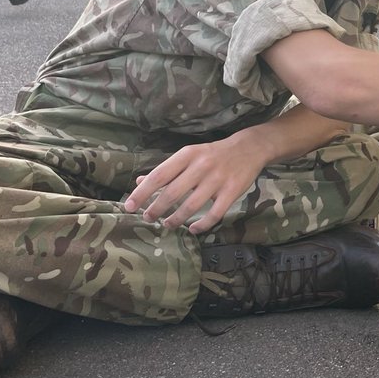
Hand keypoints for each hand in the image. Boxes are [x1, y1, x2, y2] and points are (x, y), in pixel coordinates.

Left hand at [124, 136, 265, 233]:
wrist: (248, 148)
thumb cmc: (212, 154)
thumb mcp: (188, 156)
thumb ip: (165, 170)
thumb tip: (139, 183)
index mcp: (187, 155)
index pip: (159, 176)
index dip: (142, 193)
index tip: (129, 206)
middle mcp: (200, 166)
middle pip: (172, 193)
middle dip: (156, 209)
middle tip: (148, 218)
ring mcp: (217, 180)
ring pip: (191, 206)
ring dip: (176, 219)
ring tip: (167, 225)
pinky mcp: (232, 191)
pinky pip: (215, 213)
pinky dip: (202, 225)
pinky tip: (193, 229)